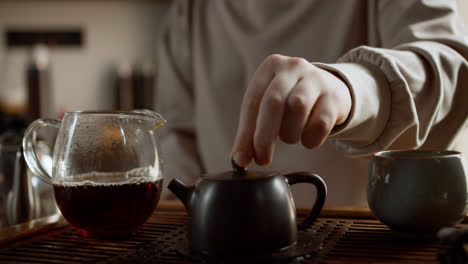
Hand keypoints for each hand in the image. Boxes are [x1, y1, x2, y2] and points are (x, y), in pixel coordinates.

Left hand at [231, 54, 351, 166]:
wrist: (331, 88)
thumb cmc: (291, 99)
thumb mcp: (269, 105)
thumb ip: (253, 129)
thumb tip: (240, 159)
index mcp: (271, 67)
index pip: (252, 102)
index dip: (245, 133)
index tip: (242, 159)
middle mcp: (293, 67)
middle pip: (273, 103)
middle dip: (264, 136)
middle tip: (262, 158)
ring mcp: (316, 79)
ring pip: (297, 108)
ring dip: (289, 133)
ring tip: (289, 136)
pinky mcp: (334, 96)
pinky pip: (321, 123)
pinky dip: (310, 138)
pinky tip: (307, 138)